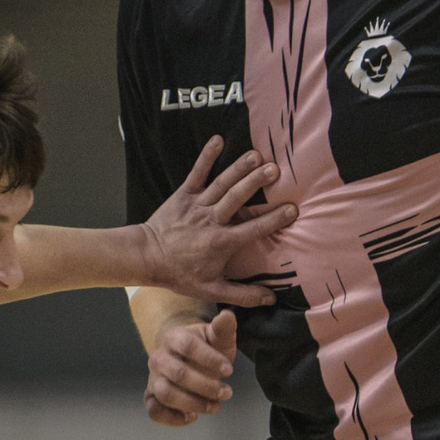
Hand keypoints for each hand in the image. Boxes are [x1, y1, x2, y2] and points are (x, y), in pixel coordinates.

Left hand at [140, 136, 294, 307]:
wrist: (146, 257)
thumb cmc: (179, 274)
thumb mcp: (211, 290)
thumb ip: (243, 295)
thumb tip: (271, 299)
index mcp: (221, 243)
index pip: (253, 229)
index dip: (274, 220)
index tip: (293, 210)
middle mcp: (211, 220)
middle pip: (237, 199)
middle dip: (256, 183)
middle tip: (275, 170)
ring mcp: (197, 205)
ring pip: (221, 184)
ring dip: (239, 168)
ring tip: (257, 155)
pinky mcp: (184, 194)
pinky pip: (196, 173)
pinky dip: (206, 156)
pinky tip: (218, 139)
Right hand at [145, 308, 237, 426]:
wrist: (188, 358)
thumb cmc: (206, 346)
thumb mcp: (217, 336)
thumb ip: (223, 327)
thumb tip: (227, 316)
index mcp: (174, 338)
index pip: (188, 346)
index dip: (209, 359)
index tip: (229, 370)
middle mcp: (159, 357)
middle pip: (178, 374)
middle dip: (206, 386)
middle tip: (227, 393)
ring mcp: (153, 378)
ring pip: (165, 393)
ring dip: (193, 403)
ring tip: (214, 406)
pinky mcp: (152, 396)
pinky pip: (154, 410)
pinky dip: (172, 418)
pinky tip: (192, 417)